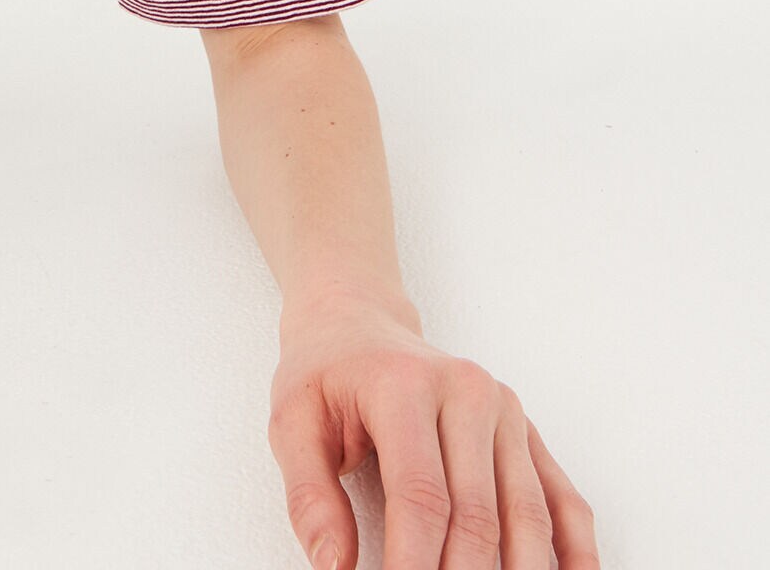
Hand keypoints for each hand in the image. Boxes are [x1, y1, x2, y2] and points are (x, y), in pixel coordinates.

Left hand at [267, 295, 599, 567]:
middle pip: (478, 516)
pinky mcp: (527, 432)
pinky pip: (564, 501)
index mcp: (404, 386)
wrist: (357, 321)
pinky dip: (574, 555)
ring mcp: (505, 411)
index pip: (420, 496)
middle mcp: (466, 392)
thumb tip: (335, 567)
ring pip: (527, 516)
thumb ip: (309, 497)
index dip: (414, 564)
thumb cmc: (325, 375)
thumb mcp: (291, 422)